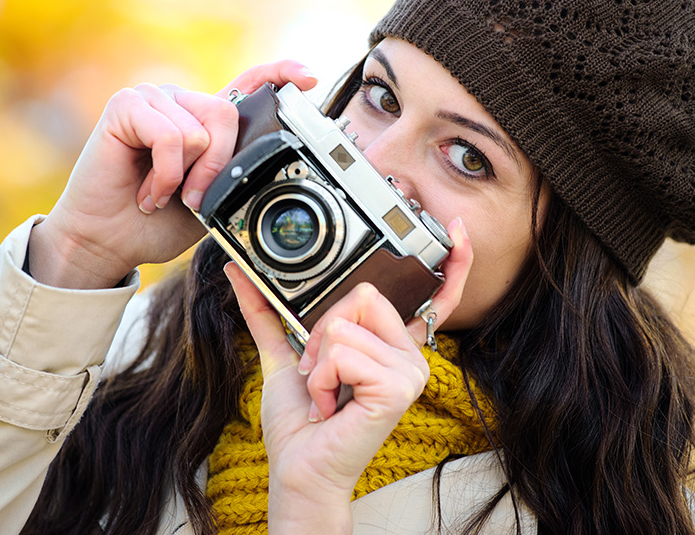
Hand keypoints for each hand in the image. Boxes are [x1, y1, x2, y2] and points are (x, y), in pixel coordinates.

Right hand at [28, 61, 317, 288]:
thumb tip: (263, 164)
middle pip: (227, 114)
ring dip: (185, 177)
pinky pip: (171, 137)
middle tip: (193, 198)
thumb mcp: (210, 199)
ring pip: (200, 130)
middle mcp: (180, 102)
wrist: (109, 241)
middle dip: (218, 166)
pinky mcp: (126, 105)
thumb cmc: (156, 222)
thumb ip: (231, 175)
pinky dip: (165, 174)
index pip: (246, 85)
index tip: (308, 77)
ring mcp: (153, 98)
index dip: (278, 74)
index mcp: (203, 120)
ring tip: (160, 193)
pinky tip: (146, 189)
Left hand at [224, 218, 471, 533]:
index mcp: (391, 344)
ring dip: (316, 361)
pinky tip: (329, 404)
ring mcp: (409, 372)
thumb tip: (238, 271)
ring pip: (345, 324)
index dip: (452, 259)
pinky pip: (342, 351)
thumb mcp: (282, 353)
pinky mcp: (397, 387)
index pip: (435, 295)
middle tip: (322, 372)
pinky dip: (320, 377)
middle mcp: (408, 355)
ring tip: (324, 391)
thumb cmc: (300, 421)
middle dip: (322, 332)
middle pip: (362, 294)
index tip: (455, 228)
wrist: (299, 467)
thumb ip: (266, 311)